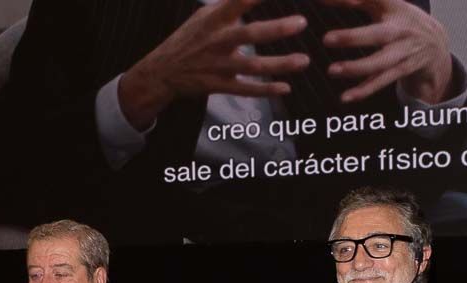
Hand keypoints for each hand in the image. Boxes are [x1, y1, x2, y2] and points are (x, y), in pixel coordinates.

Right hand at [119, 0, 309, 129]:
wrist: (163, 71)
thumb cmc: (190, 39)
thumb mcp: (205, 15)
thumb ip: (230, 5)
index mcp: (214, 19)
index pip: (238, 1)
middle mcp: (217, 41)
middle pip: (249, 34)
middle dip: (276, 29)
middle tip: (301, 22)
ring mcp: (218, 65)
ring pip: (251, 65)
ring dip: (279, 64)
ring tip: (304, 60)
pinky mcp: (218, 85)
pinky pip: (245, 89)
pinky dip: (265, 89)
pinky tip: (285, 87)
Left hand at [320, 0, 453, 103]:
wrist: (436, 44)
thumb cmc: (402, 21)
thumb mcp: (385, 6)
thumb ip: (356, 0)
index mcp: (394, 8)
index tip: (322, 0)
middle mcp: (400, 30)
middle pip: (377, 34)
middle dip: (352, 37)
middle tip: (326, 39)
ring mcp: (403, 52)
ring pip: (380, 62)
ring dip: (356, 68)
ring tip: (332, 70)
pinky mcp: (402, 70)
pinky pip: (382, 81)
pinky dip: (364, 90)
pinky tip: (346, 97)